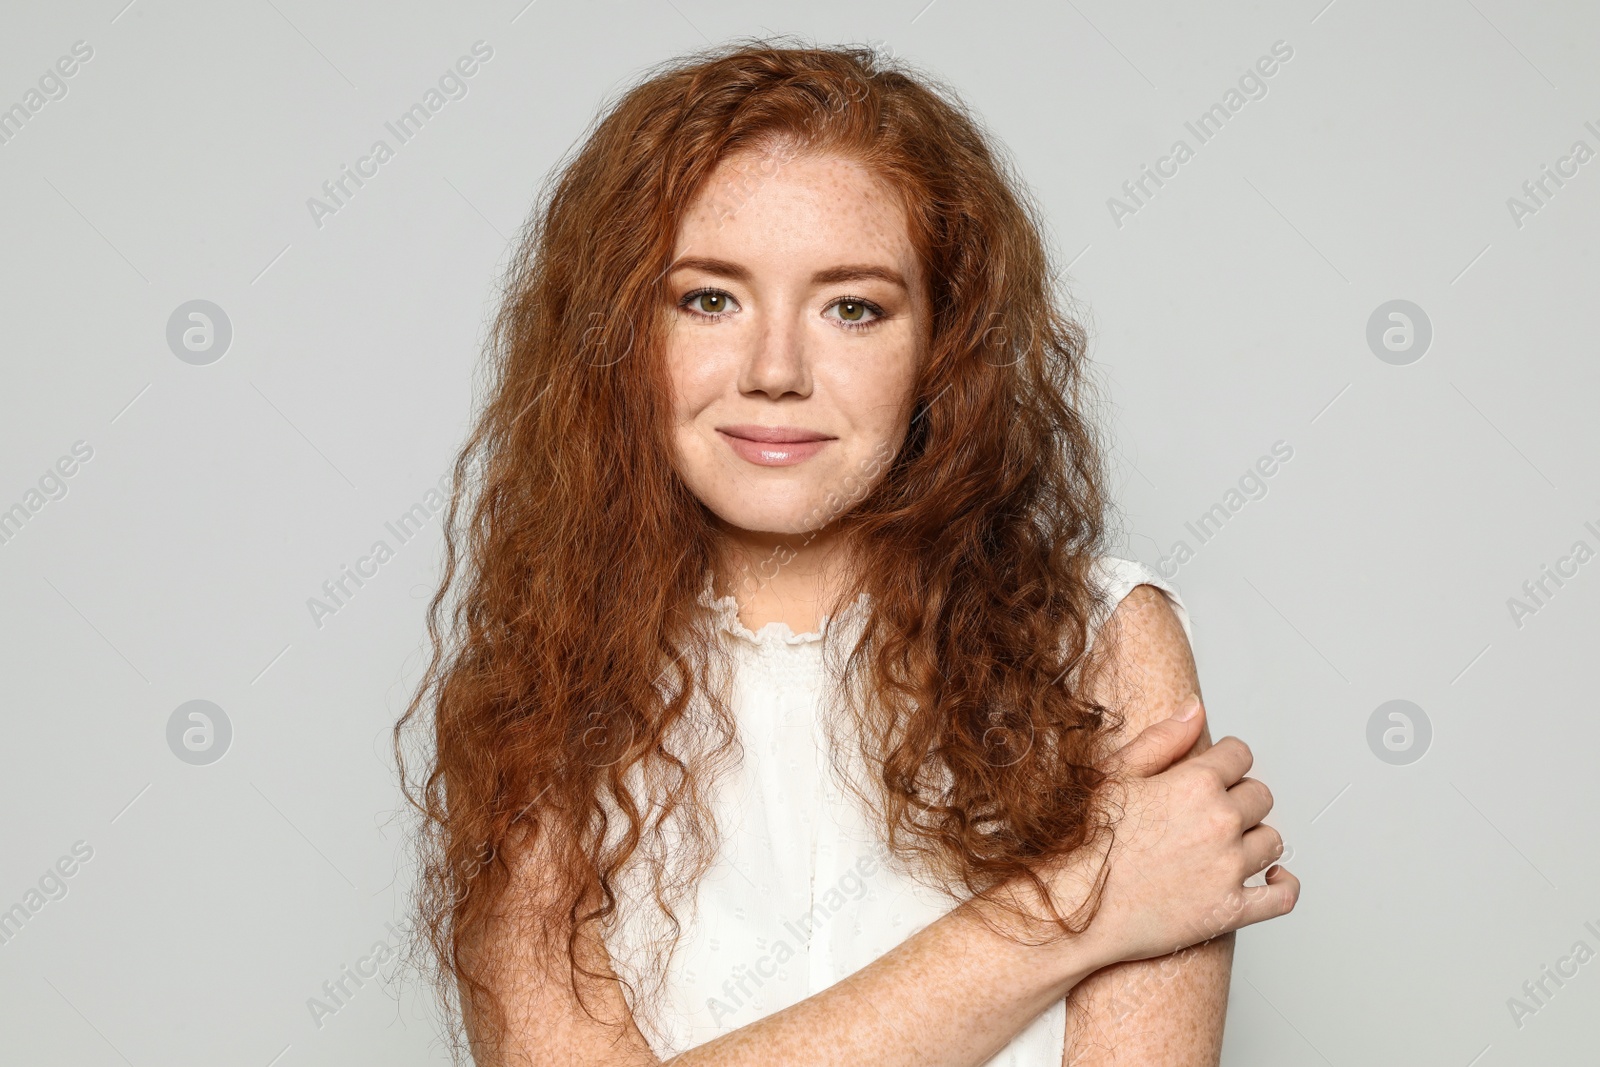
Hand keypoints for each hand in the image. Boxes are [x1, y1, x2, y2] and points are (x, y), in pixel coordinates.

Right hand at [1068, 695, 1298, 965]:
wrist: (1069, 905)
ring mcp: (1228, 869)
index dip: (1224, 761)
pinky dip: (1284, 884)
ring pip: (1271, 840)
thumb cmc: (1082, 841)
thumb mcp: (1115, 774)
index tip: (1214, 772)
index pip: (1241, 755)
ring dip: (1254, 838)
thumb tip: (1196, 710)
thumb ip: (1162, 739)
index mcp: (1195, 783)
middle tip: (1209, 811)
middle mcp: (1220, 822)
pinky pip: (1282, 896)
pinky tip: (1272, 876)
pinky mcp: (1230, 911)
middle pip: (1260, 796)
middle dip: (1238, 798)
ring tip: (1227, 843)